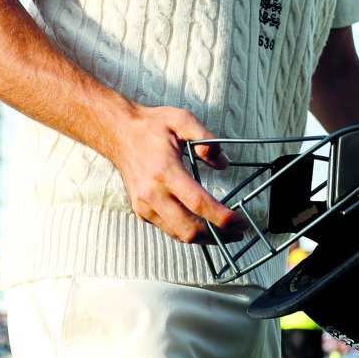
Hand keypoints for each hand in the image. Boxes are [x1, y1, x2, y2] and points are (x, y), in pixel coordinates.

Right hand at [102, 103, 249, 245]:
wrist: (119, 133)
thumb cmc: (151, 126)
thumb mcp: (182, 120)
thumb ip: (206, 138)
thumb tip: (223, 163)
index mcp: (165, 170)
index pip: (197, 202)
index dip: (221, 216)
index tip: (239, 222)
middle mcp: (152, 192)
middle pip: (188, 228)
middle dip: (217, 235)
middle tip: (237, 232)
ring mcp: (144, 205)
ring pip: (178, 234)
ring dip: (204, 237)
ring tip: (225, 232)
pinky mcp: (141, 211)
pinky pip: (168, 229)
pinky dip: (187, 230)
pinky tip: (201, 223)